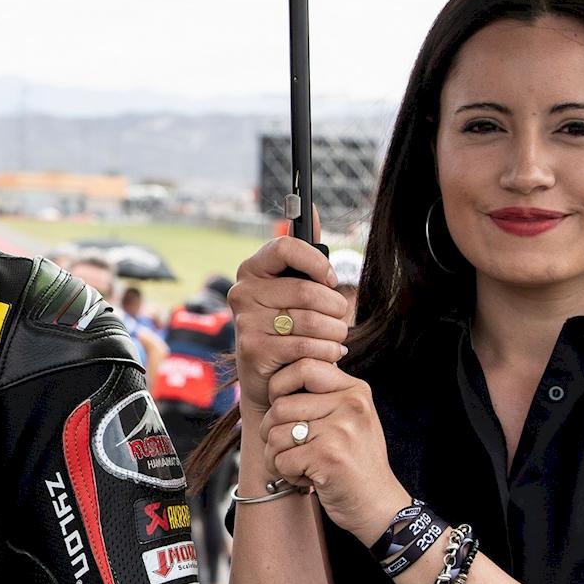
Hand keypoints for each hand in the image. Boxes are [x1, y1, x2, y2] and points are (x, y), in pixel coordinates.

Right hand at [229, 237, 350, 415]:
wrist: (268, 377)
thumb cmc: (286, 326)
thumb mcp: (293, 288)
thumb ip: (304, 252)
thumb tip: (309, 206)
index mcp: (252, 269)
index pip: (286, 247)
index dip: (317, 263)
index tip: (331, 280)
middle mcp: (242, 292)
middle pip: (306, 290)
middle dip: (335, 307)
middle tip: (341, 317)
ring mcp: (244, 322)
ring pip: (310, 321)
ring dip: (335, 332)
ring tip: (337, 338)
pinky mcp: (253, 350)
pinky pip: (305, 347)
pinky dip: (327, 352)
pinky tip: (331, 353)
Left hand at [260, 358, 409, 543]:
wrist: (378, 506)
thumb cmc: (356, 463)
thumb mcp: (351, 419)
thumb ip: (325, 396)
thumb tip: (283, 371)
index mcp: (355, 390)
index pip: (303, 366)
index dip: (279, 385)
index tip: (280, 406)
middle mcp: (351, 405)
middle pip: (280, 405)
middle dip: (271, 432)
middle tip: (288, 448)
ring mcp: (341, 430)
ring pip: (275, 433)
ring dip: (278, 456)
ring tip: (301, 466)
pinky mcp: (328, 457)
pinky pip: (281, 459)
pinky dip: (286, 474)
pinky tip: (307, 479)